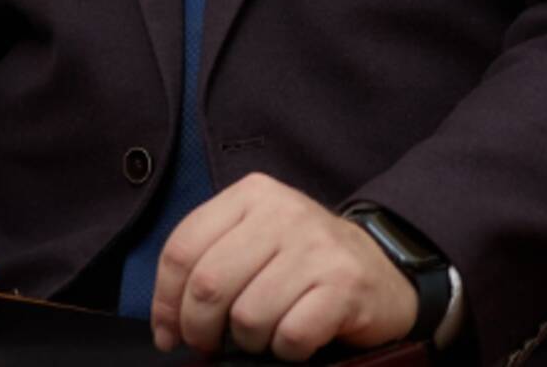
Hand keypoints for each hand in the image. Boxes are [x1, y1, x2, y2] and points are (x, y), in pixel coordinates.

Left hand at [150, 173, 417, 360]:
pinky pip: (290, 336)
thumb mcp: (254, 238)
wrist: (381, 267)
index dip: (166, 301)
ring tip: (266, 333)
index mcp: (251, 194)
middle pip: (209, 284)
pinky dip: (287, 350)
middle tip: (211, 344)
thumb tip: (167, 324)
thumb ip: (211, 261)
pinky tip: (296, 338)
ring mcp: (315, 246)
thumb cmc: (302, 261)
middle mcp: (283, 211)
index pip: (183, 248)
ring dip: (250, 342)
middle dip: (200, 330)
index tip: (169, 333)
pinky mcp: (344, 283)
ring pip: (248, 316)